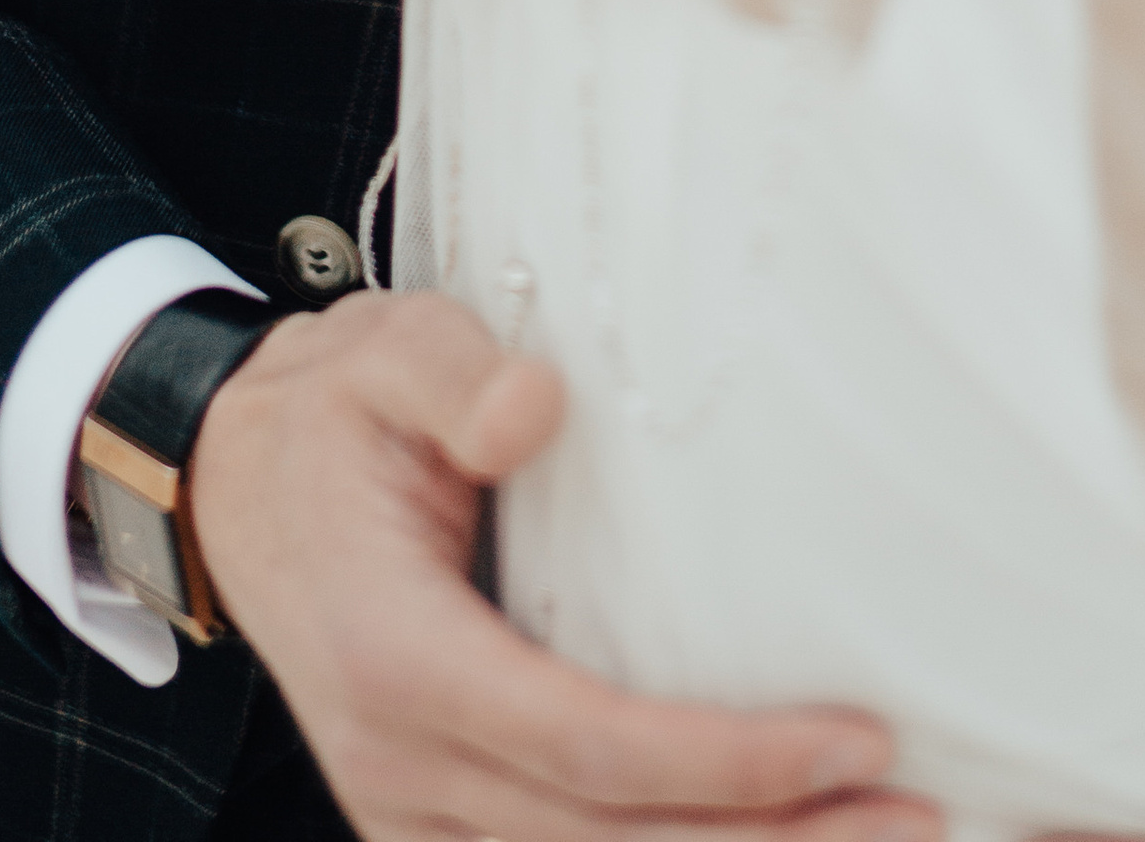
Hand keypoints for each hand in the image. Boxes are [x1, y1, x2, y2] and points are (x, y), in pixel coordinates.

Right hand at [191, 292, 935, 841]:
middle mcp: (397, 763)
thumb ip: (453, 374)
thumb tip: (534, 410)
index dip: (724, 761)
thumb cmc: (333, 410)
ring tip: (875, 837)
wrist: (228, 480)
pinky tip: (763, 840)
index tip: (852, 740)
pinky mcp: (432, 820)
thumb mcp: (383, 353)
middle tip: (916, 817)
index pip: (584, 744)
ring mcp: (407, 808)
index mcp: (395, 656)